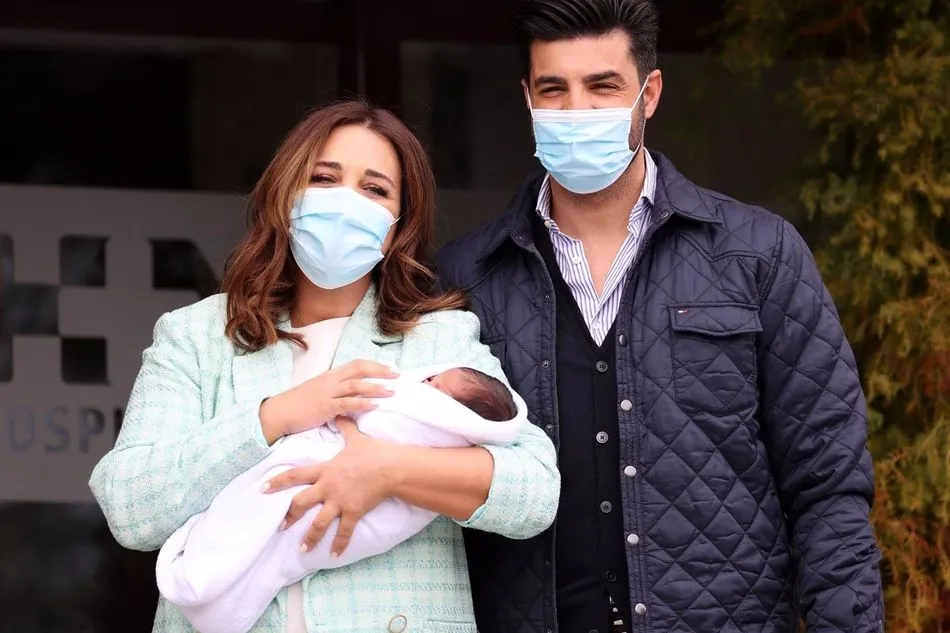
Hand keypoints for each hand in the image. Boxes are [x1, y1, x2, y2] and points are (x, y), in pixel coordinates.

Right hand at [259, 359, 396, 441]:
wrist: (280, 412)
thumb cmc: (299, 403)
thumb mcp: (319, 390)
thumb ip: (336, 388)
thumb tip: (353, 391)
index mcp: (331, 375)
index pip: (356, 364)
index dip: (374, 365)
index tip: (389, 369)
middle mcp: (331, 380)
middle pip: (359, 369)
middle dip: (380, 371)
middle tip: (397, 376)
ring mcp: (328, 393)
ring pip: (356, 385)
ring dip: (376, 387)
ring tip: (391, 391)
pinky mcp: (325, 407)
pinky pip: (347, 404)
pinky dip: (362, 404)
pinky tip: (374, 406)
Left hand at [263, 417, 399, 555]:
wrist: (391, 467)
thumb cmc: (373, 452)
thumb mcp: (356, 438)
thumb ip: (345, 427)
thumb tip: (341, 413)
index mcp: (325, 470)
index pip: (295, 475)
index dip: (278, 482)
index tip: (263, 489)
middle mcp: (328, 487)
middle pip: (301, 502)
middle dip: (289, 515)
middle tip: (280, 526)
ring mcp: (340, 501)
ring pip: (319, 522)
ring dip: (310, 537)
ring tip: (303, 549)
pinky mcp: (353, 512)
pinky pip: (344, 531)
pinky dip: (339, 544)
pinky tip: (334, 555)